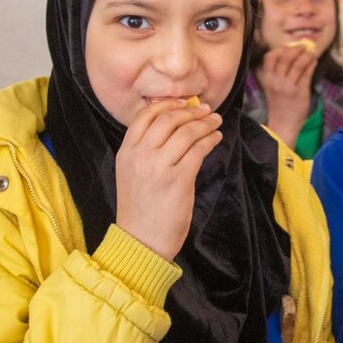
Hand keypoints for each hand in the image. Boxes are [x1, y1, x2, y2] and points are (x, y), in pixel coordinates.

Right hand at [115, 99, 222, 260]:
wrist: (141, 241)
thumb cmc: (141, 208)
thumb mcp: (132, 173)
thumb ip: (145, 150)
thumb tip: (173, 125)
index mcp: (126, 152)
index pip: (144, 115)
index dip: (166, 104)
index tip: (184, 102)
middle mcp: (140, 155)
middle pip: (168, 119)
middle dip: (190, 111)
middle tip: (206, 110)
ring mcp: (159, 167)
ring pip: (186, 132)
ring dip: (205, 123)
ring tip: (216, 121)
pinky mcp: (178, 180)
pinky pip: (198, 149)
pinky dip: (210, 140)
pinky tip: (216, 138)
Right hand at [257, 44, 317, 146]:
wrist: (283, 124)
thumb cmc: (279, 104)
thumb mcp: (272, 86)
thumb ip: (278, 71)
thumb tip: (292, 52)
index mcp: (267, 78)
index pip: (270, 57)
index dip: (280, 49)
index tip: (289, 46)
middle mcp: (276, 81)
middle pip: (285, 57)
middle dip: (296, 49)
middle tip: (304, 46)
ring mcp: (288, 86)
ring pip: (298, 64)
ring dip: (306, 55)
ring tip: (311, 53)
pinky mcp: (300, 92)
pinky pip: (306, 74)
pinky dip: (311, 65)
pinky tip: (314, 62)